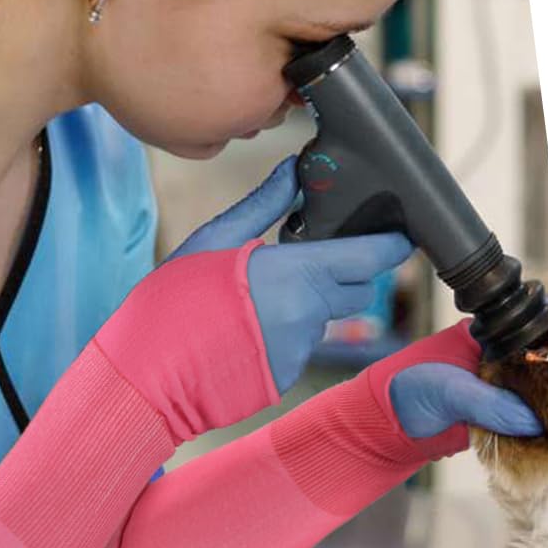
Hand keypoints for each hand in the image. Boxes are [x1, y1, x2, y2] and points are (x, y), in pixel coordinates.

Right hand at [165, 155, 412, 394]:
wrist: (147, 374)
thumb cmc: (174, 301)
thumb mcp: (214, 240)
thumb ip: (264, 205)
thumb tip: (293, 170)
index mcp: (297, 274)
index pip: (372, 259)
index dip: (392, 246)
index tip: (400, 234)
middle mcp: (309, 315)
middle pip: (358, 289)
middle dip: (350, 272)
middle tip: (316, 256)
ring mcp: (301, 351)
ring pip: (326, 318)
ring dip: (308, 303)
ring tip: (257, 297)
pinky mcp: (287, 377)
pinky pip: (299, 347)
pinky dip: (284, 333)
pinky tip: (247, 328)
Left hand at [388, 296, 547, 438]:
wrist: (382, 427)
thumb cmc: (404, 390)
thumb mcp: (447, 390)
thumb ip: (489, 403)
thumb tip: (531, 420)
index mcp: (486, 335)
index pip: (532, 323)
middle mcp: (500, 358)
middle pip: (546, 357)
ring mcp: (501, 387)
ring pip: (543, 388)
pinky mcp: (500, 417)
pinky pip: (530, 419)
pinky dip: (546, 425)